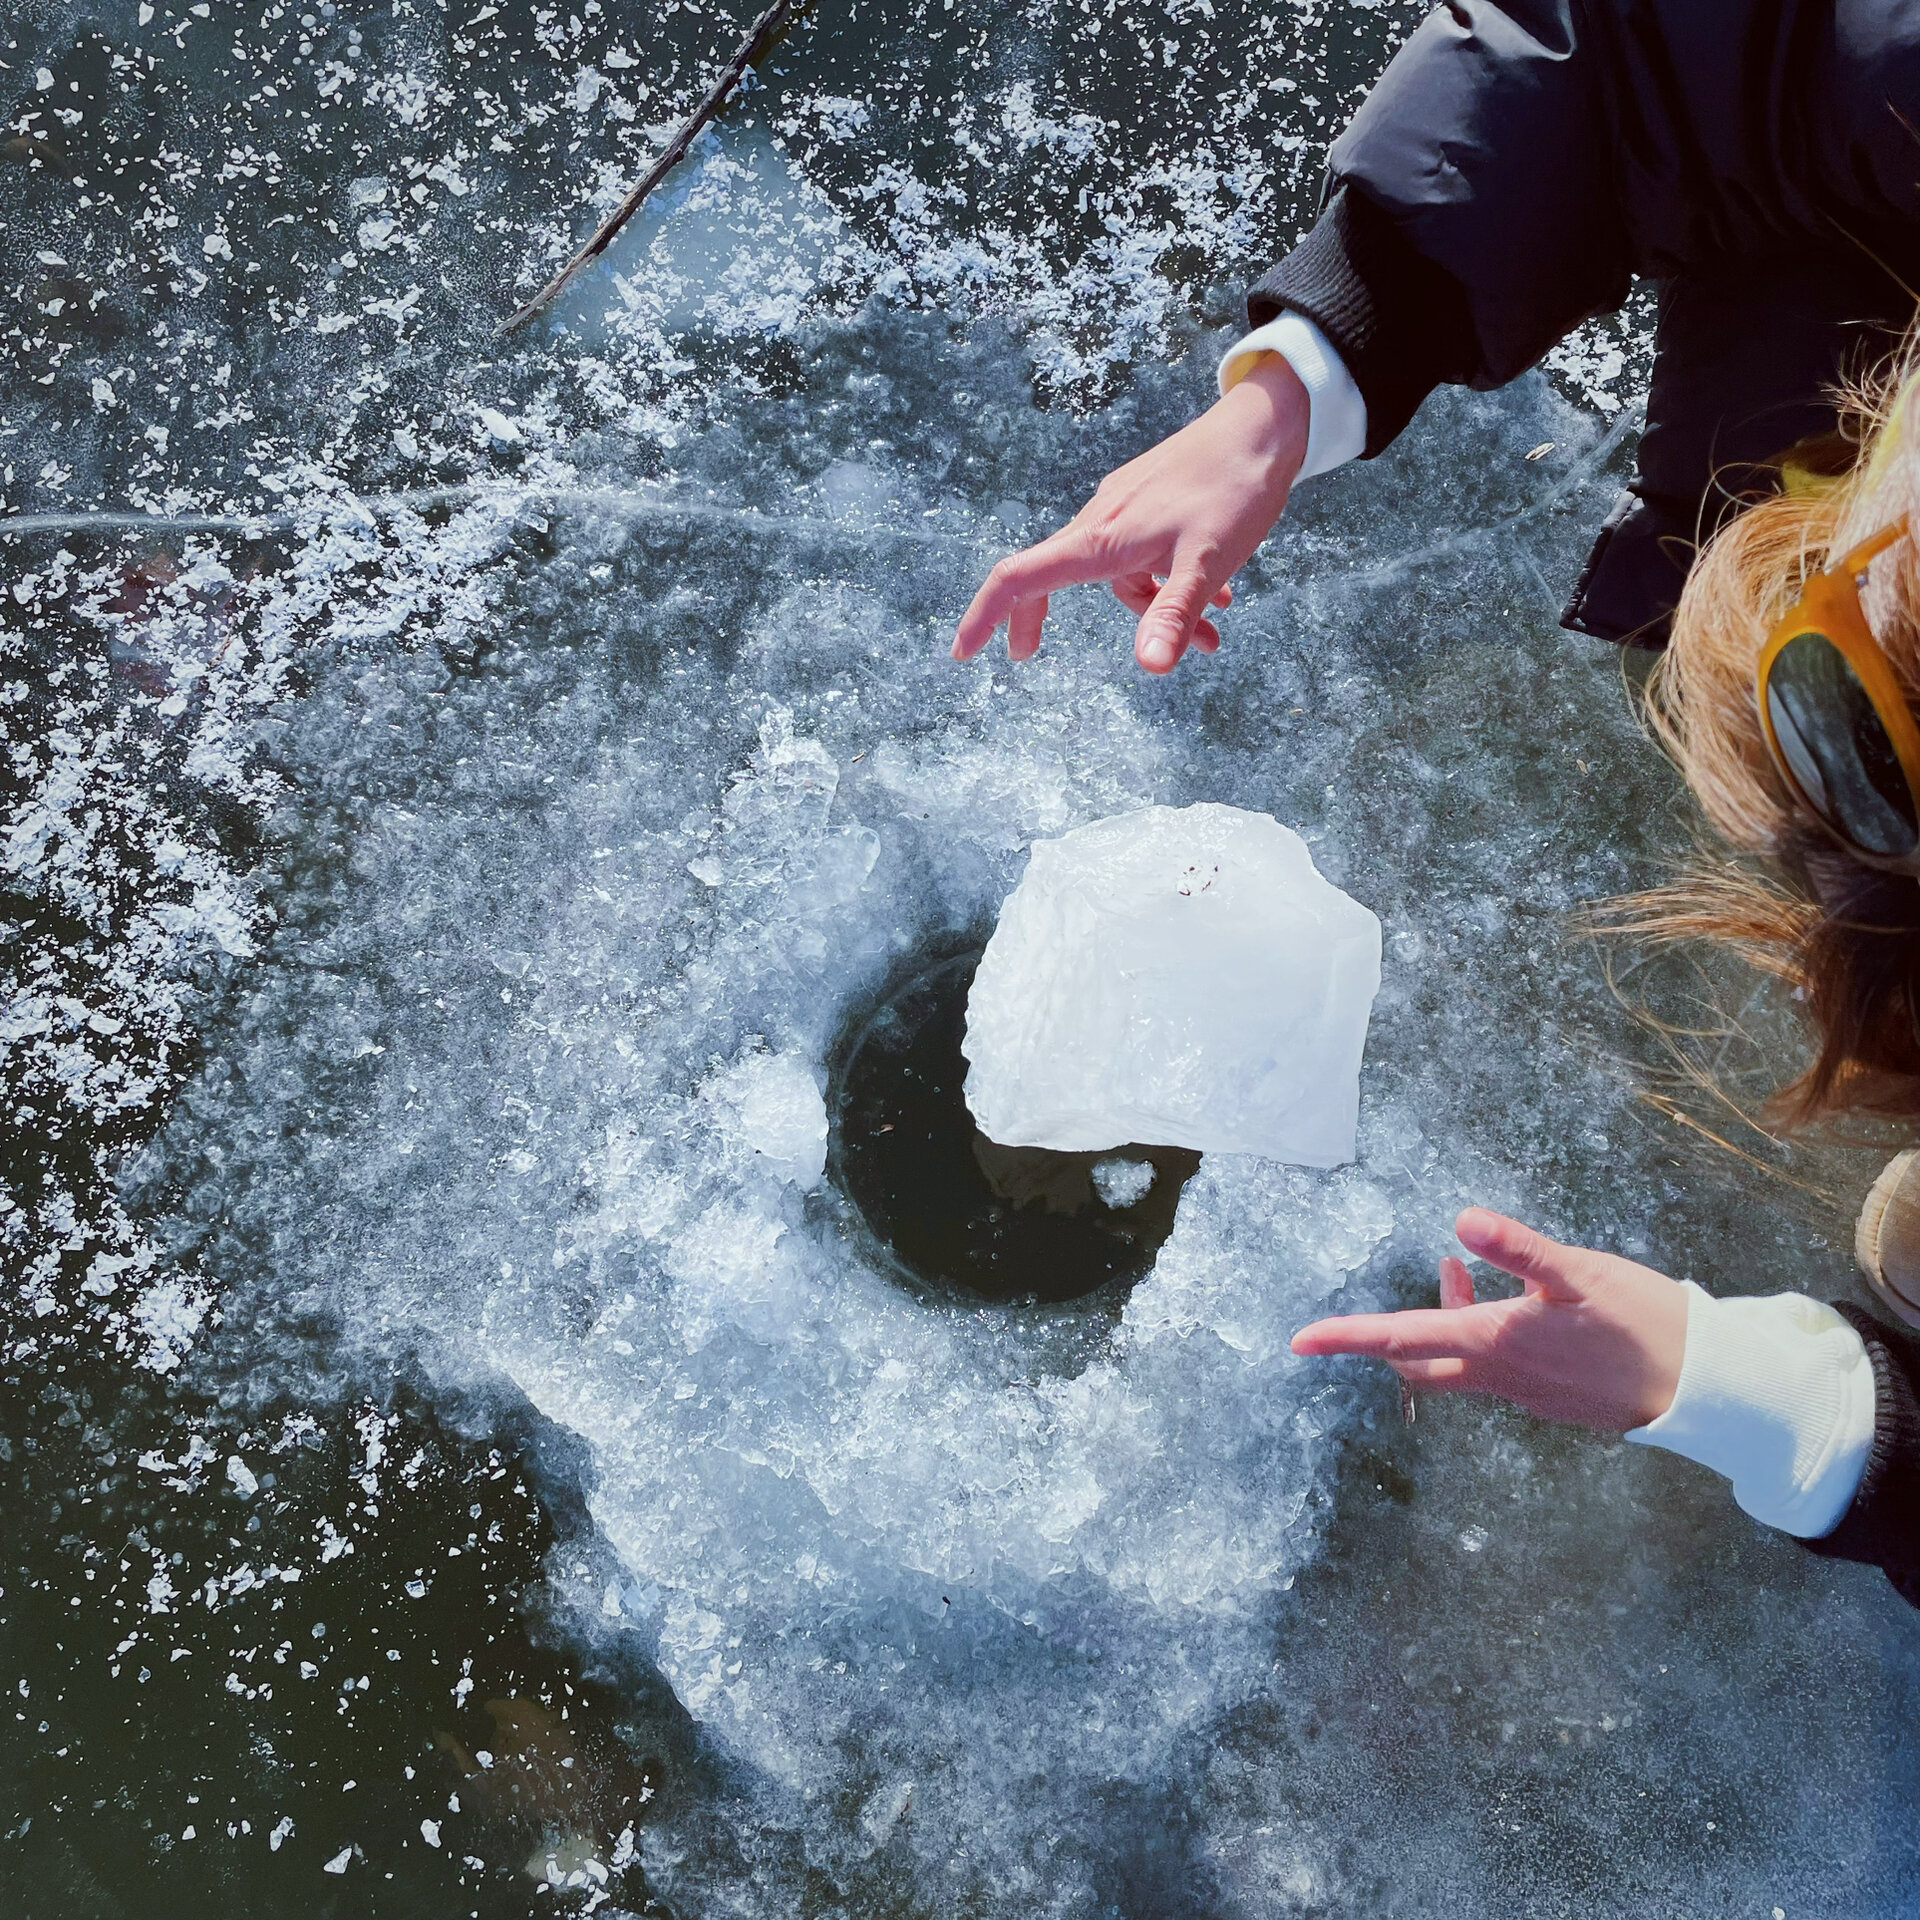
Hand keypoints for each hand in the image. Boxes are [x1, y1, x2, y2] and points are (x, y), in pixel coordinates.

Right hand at [952, 354, 1309, 673]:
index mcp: (1101, 539)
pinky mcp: (1150, 500)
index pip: (1020, 577)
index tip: (962, 651)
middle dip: (1042, 618)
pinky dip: (1171, 583)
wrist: (1269, 422)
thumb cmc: (1236, 488)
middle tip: (1027, 656)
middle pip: (1053, 575)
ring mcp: (1126, 508)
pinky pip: (1144, 555)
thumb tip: (1149, 668)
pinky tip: (1221, 597)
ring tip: (1212, 637)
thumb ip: (1174, 615)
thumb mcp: (1208, 562)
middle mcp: (1102, 521)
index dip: (984, 616)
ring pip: (1118, 574)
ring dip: (1154, 610)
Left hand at [1289, 1208, 1688, 1430]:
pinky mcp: (1550, 1397)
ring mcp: (1524, 1393)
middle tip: (1381, 1303)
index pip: (1400, 1338)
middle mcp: (1498, 1377)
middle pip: (1418, 1361)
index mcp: (1493, 1344)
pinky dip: (1482, 1336)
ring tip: (1458, 1271)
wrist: (1704, 1388)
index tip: (1299, 1342)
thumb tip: (1461, 1222)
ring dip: (1444, 1322)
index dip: (1347, 1337)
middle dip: (1388, 1333)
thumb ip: (1517, 1248)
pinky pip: (1495, 1371)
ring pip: (1457, 1364)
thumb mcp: (1578, 1273)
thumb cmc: (1642, 1324)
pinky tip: (1513, 1308)